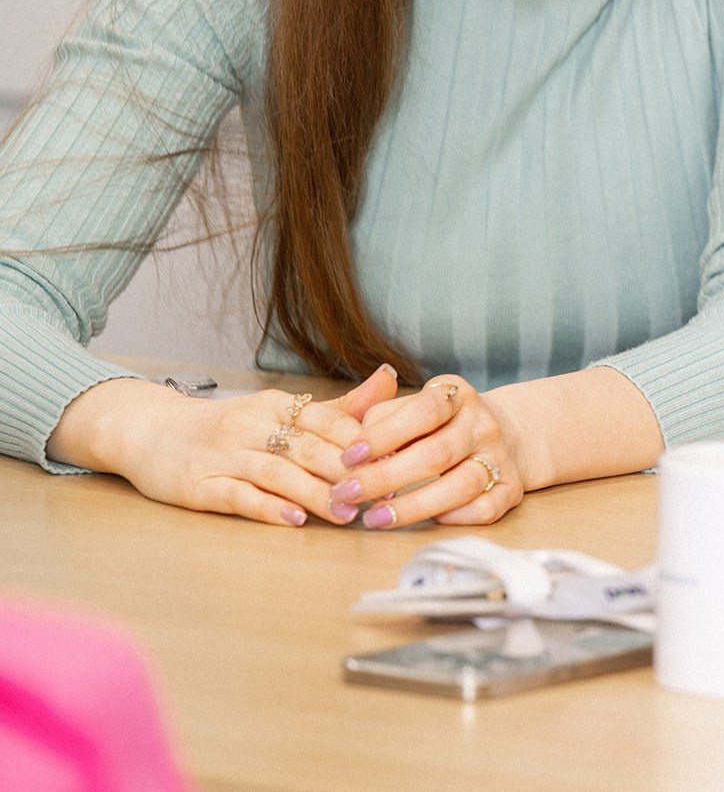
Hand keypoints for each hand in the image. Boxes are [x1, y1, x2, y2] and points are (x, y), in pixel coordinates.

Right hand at [54, 364, 401, 527]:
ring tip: (348, 513)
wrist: (149, 432)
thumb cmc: (230, 427)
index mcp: (277, 405)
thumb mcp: (281, 411)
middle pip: (309, 448)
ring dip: (316, 493)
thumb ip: (338, 406)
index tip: (399, 462)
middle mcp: (251, 425)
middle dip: (348, 472)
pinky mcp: (197, 484)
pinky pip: (237, 495)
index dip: (365, 443)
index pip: (330, 420)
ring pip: (278, 472)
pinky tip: (294, 519)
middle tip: (382, 496)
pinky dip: (267, 507)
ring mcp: (222, 455)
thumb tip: (391, 378)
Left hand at [328, 373, 526, 527]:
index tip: (349, 457)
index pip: (424, 411)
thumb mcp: (413, 406)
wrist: (503, 433)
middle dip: (385, 478)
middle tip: (346, 494)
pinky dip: (455, 518)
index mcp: (458, 396)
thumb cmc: (438, 425)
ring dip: (413, 506)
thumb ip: (381, 421)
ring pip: (462, 485)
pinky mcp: (512, 489)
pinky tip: (426, 521)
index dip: (384, 434)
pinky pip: (486, 509)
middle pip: (437, 453)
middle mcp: (483, 424)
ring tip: (373, 518)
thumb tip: (357, 456)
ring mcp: (501, 457)